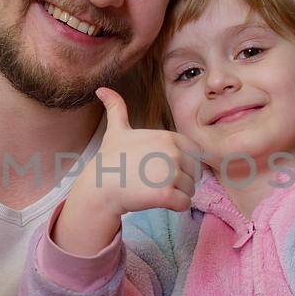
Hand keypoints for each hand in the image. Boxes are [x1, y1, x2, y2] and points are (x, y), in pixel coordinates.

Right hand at [73, 86, 201, 216]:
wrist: (99, 187)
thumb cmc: (110, 161)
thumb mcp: (116, 131)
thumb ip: (116, 108)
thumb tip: (102, 89)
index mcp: (168, 137)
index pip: (195, 154)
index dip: (182, 163)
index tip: (160, 167)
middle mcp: (173, 153)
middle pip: (193, 173)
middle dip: (179, 180)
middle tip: (154, 181)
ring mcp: (170, 173)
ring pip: (191, 190)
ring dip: (177, 194)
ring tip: (154, 191)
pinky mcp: (166, 194)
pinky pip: (185, 203)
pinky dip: (176, 206)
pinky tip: (159, 202)